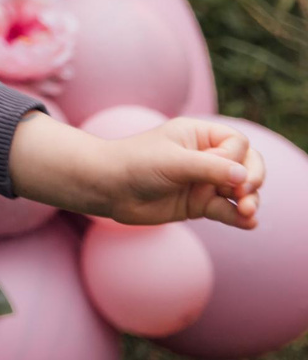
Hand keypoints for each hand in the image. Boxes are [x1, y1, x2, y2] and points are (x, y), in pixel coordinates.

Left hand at [9, 114, 265, 229]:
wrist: (106, 188)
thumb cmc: (135, 164)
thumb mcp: (173, 162)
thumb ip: (209, 168)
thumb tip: (244, 176)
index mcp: (199, 135)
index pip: (237, 143)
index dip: (236, 157)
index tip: (218, 169)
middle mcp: (206, 157)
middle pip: (247, 166)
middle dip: (252, 180)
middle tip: (244, 194)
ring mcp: (204, 182)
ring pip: (240, 191)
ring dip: (250, 201)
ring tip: (247, 211)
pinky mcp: (199, 204)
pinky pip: (226, 211)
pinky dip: (239, 217)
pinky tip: (249, 223)